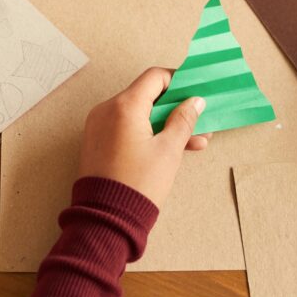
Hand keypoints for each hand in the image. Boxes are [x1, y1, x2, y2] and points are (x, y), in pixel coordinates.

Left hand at [78, 67, 208, 208]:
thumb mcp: (169, 150)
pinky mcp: (97, 141)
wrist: (107, 219)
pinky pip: (126, 127)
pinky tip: (170, 148)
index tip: (195, 93)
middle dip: (175, 108)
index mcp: (124, 106)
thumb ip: (183, 120)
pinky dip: (147, 133)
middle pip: (147, 96)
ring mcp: (99, 125)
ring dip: (164, 124)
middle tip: (199, 121)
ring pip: (138, 114)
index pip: (155, 77)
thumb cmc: (139, 184)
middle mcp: (107, 109)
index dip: (178, 81)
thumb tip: (195, 101)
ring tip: (193, 142)